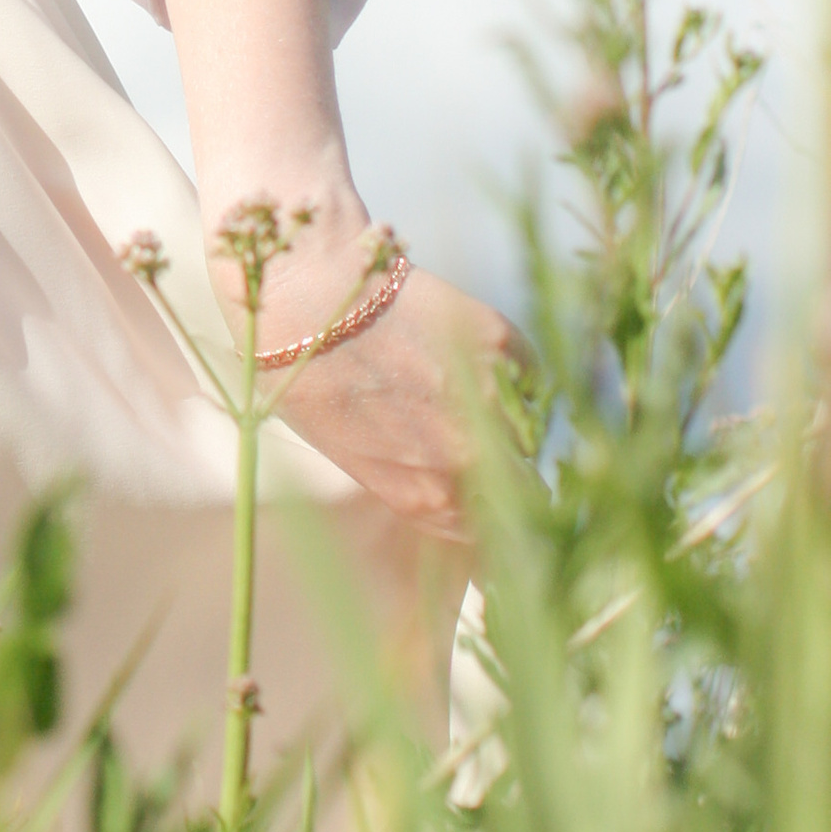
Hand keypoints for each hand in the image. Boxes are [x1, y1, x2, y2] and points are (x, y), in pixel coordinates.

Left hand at [221, 213, 525, 541]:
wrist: (303, 296)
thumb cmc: (305, 376)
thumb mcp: (352, 454)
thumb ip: (412, 481)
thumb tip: (447, 483)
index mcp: (428, 499)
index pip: (494, 536)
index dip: (496, 519)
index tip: (496, 503)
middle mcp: (467, 460)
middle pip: (528, 491)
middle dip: (514, 475)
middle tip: (486, 443)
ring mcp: (491, 400)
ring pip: (528, 428)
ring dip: (508, 416)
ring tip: (459, 383)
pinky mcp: (501, 344)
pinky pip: (527, 373)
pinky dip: (509, 366)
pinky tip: (466, 349)